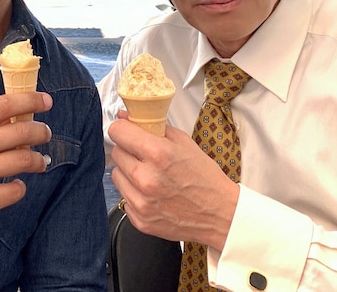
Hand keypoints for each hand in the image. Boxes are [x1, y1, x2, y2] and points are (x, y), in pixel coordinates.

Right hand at [0, 91, 52, 244]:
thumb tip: (17, 117)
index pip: (4, 105)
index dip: (30, 100)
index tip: (46, 101)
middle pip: (21, 131)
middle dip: (41, 131)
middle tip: (45, 134)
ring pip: (25, 159)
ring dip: (38, 160)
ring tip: (39, 162)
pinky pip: (16, 189)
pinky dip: (20, 187)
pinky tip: (14, 185)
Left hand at [108, 118, 238, 249]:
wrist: (221, 214)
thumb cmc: (205, 178)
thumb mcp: (185, 143)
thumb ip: (154, 127)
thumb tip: (127, 116)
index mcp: (158, 154)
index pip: (118, 132)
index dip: (122, 129)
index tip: (126, 131)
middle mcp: (146, 178)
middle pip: (116, 153)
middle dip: (128, 150)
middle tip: (144, 156)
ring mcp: (141, 202)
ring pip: (116, 175)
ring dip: (128, 173)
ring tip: (149, 176)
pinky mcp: (140, 220)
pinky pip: (124, 198)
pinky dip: (134, 194)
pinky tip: (152, 194)